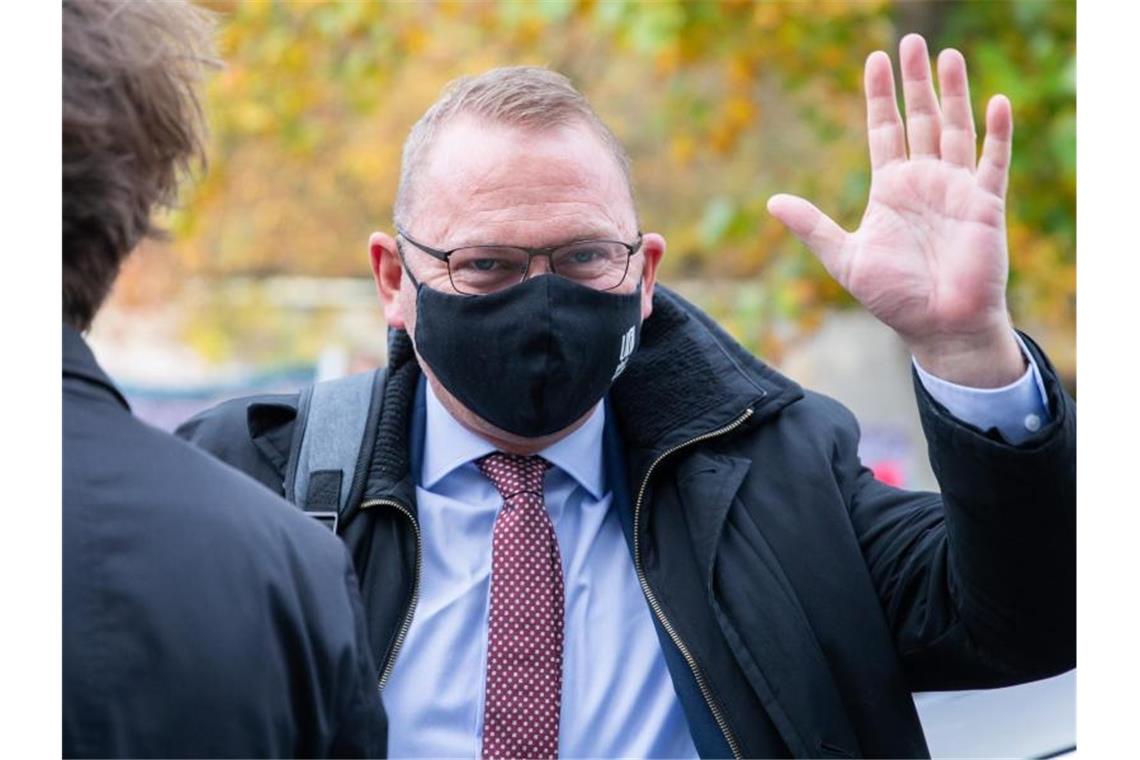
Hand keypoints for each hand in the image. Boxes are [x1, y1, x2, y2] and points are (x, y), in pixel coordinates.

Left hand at [768, 34, 1024, 387]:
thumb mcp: (844, 259)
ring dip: (954, 94)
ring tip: (949, 56)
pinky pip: (994, 161)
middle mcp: (924, 181)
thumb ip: (812, 227)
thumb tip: (771, 202)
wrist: (937, 327)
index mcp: (890, 189)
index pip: (883, 130)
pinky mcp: (985, 204)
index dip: (879, 96)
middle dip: (916, 82)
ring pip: (956, 129)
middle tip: (912, 41)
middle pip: (920, 119)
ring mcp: (956, 189)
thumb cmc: (894, 297)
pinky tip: (997, 103)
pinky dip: (997, 133)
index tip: (875, 58)